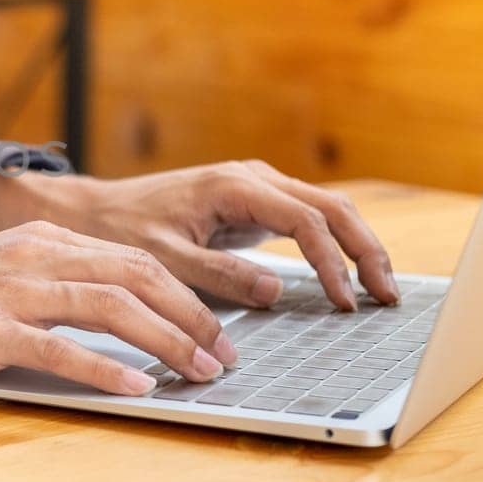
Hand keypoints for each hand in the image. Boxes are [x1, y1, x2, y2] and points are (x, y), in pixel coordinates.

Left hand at [0, 161, 399, 310]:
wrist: (93, 211)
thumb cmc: (122, 232)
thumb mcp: (165, 259)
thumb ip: (220, 276)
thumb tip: (277, 291)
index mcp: (233, 186)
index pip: (304, 221)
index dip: (331, 263)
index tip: (343, 302)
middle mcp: (252, 179)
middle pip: (331, 208)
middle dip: (365, 250)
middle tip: (388, 296)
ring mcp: (256, 188)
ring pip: (326, 209)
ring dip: (357, 246)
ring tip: (381, 290)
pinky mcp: (253, 204)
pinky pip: (307, 219)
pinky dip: (334, 244)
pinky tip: (349, 276)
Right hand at [0, 222, 236, 396]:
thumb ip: (47, 281)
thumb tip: (110, 307)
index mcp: (36, 239)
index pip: (130, 258)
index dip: (182, 293)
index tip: (212, 328)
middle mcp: (28, 255)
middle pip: (136, 274)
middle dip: (191, 315)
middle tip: (223, 354)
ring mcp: (6, 290)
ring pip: (111, 306)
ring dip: (166, 342)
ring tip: (199, 373)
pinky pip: (61, 349)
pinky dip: (106, 368)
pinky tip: (137, 388)